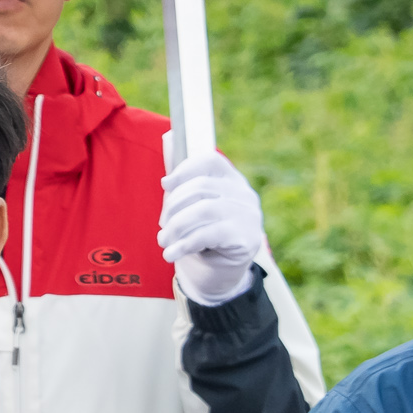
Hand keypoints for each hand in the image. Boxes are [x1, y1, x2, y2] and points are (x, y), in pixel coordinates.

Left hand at [157, 148, 265, 306]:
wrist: (218, 276)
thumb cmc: (201, 236)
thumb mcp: (189, 207)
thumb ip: (181, 177)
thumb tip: (167, 137)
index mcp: (232, 180)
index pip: (210, 161)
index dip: (184, 170)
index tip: (165, 185)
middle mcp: (245, 195)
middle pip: (202, 188)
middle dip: (173, 207)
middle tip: (162, 227)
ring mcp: (250, 216)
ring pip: (205, 210)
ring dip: (177, 227)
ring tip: (163, 242)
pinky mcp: (248, 239)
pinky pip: (210, 234)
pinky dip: (185, 243)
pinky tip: (171, 253)